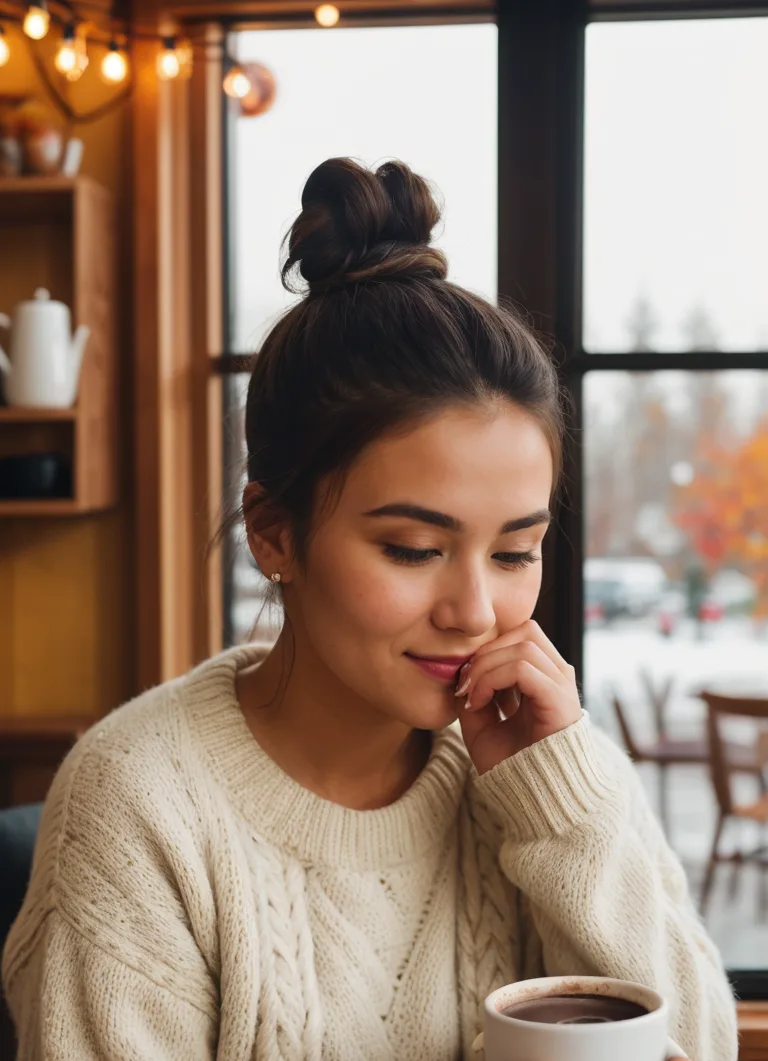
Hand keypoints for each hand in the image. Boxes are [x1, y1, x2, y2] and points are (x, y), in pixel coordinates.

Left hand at [455, 620, 582, 774]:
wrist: (533, 800)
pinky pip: (524, 669)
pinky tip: (479, 703)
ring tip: (470, 695)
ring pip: (524, 645)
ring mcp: (562, 686)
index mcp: (543, 678)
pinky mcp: (560, 701)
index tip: (463, 680)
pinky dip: (494, 679)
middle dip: (487, 651)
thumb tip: (461, 669)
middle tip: (464, 682)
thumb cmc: (511, 764)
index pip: (519, 636)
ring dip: (487, 666)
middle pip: (525, 630)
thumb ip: (475, 692)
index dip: (487, 648)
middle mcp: (557, 677)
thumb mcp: (481, 723)